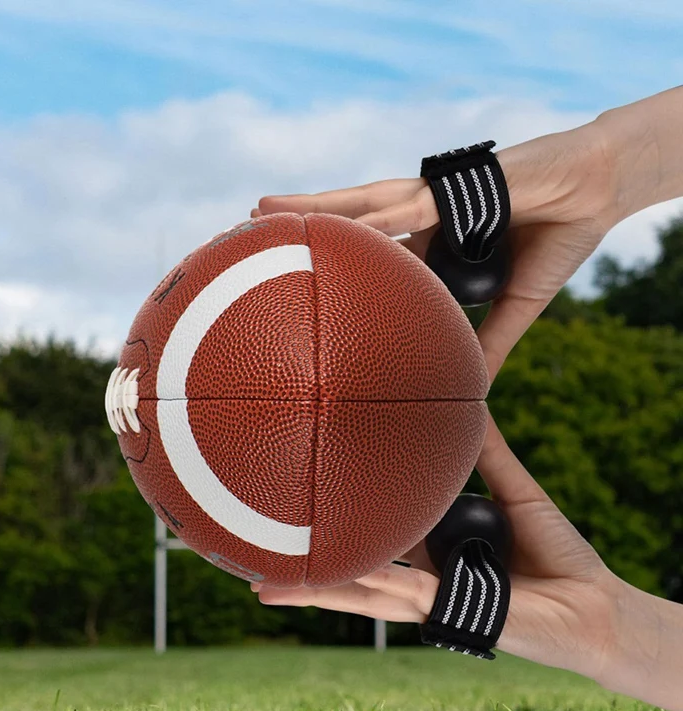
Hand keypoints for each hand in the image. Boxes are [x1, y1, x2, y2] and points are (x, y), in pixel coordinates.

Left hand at [252, 121, 615, 378]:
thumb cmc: (549, 241)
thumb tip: (476, 392)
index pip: (366, 254)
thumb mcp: (510, 304)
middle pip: (346, 224)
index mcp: (424, 244)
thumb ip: (487, 342)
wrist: (590, 196)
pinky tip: (329, 219)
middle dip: (300, 228)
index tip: (287, 284)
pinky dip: (370, 216)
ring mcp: (427, 201)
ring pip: (358, 205)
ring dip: (312, 208)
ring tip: (261, 209)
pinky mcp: (450, 190)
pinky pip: (402, 206)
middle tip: (247, 238)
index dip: (329, 263)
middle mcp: (415, 219)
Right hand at [254, 414, 621, 684]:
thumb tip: (474, 406)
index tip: (295, 514)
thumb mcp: (513, 492)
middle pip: (348, 576)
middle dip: (302, 573)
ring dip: (313, 590)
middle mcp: (419, 580)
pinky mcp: (450, 610)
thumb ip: (488, 455)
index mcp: (426, 555)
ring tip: (266, 586)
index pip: (371, 543)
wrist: (593, 603)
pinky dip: (367, 584)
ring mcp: (429, 599)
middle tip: (253, 566)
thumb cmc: (555, 556)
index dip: (332, 531)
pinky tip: (329, 580)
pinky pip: (402, 593)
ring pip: (359, 592)